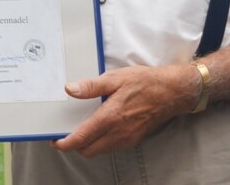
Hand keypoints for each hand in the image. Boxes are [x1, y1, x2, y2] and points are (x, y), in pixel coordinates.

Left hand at [52, 64, 197, 157]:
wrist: (173, 92)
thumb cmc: (146, 83)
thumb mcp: (116, 78)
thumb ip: (91, 87)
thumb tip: (70, 89)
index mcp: (110, 117)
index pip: (81, 139)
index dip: (64, 143)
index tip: (56, 140)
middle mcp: (118, 133)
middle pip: (87, 150)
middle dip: (75, 146)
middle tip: (67, 134)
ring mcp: (127, 139)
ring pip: (100, 150)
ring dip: (89, 145)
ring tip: (84, 129)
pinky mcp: (134, 140)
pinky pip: (111, 147)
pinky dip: (102, 142)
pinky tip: (102, 128)